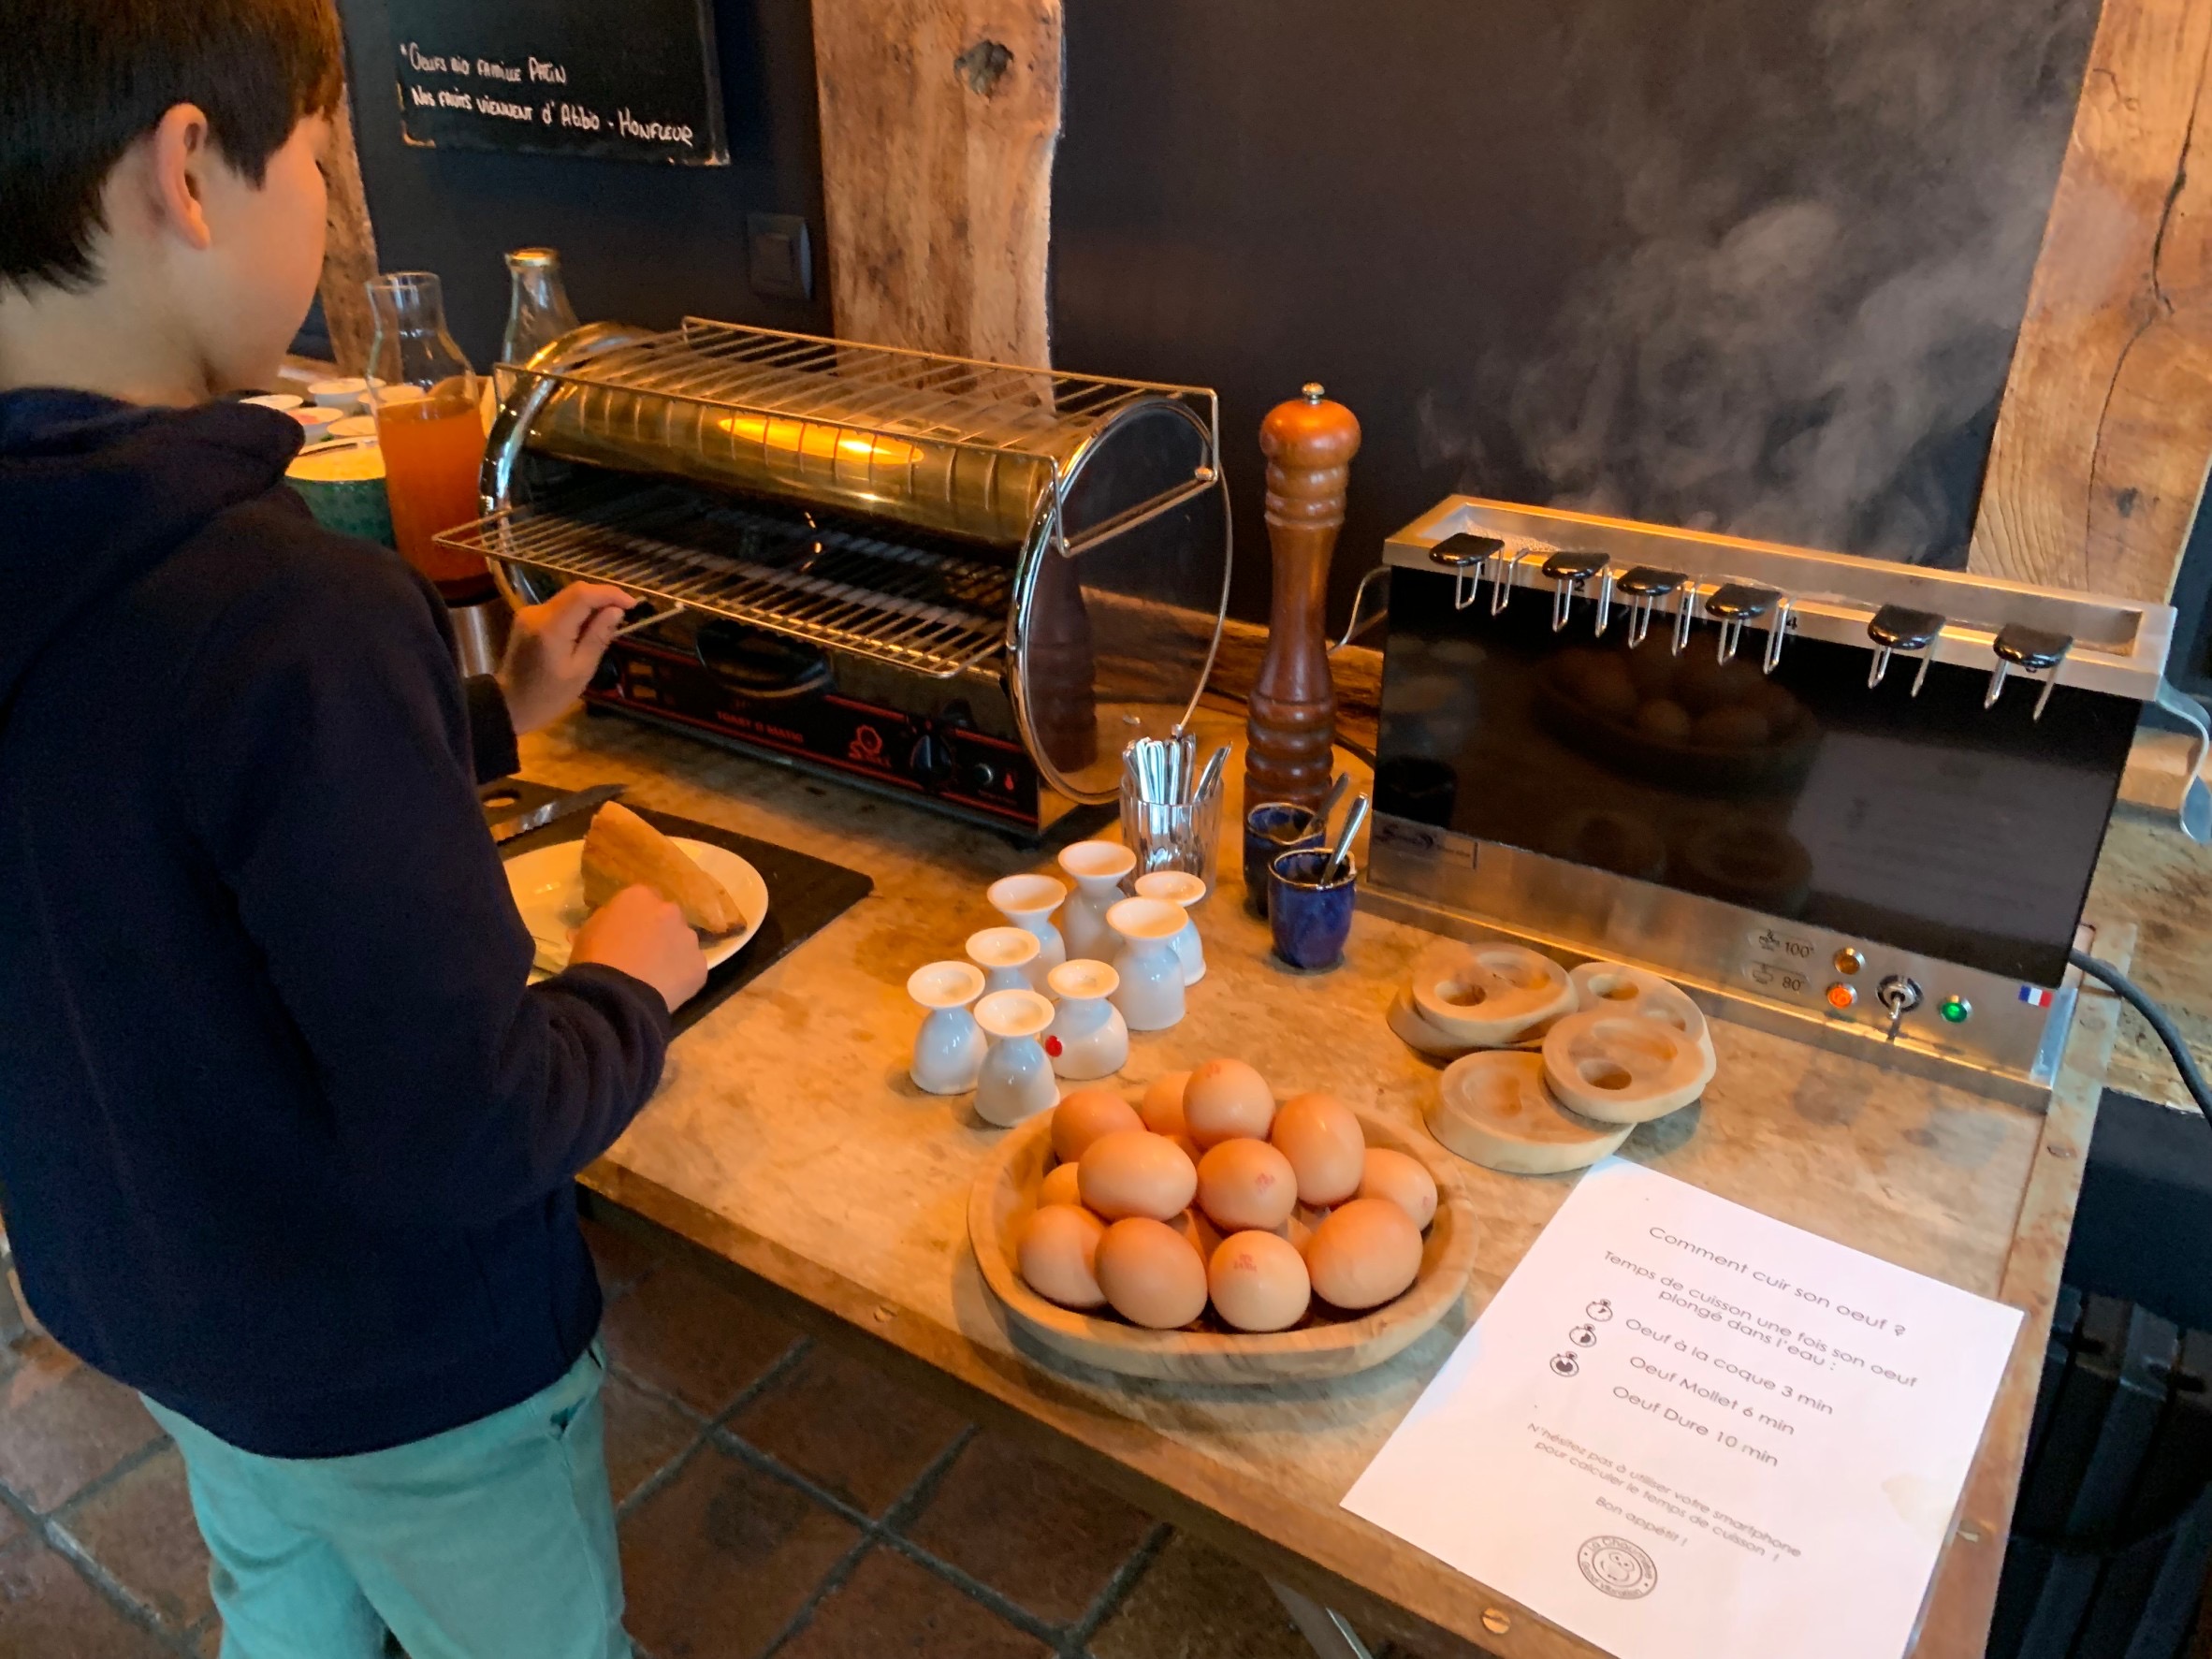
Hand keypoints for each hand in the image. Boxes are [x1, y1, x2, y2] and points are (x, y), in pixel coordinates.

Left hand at [496, 583, 636, 734]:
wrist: (509, 704)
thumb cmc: (548, 696)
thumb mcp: (581, 671)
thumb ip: (598, 637)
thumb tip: (616, 611)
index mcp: (551, 628)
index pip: (583, 595)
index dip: (610, 594)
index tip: (632, 604)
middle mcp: (537, 613)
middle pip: (575, 591)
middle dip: (603, 597)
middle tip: (625, 612)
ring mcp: (529, 613)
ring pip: (567, 597)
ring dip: (591, 604)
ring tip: (609, 622)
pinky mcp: (527, 617)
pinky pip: (558, 607)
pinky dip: (576, 612)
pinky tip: (587, 627)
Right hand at [569, 884, 708, 1011]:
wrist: (617, 996)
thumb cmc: (594, 959)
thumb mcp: (588, 930)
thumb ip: (608, 919)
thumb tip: (614, 924)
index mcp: (639, 896)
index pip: (643, 897)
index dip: (637, 915)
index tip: (628, 930)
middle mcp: (669, 910)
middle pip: (667, 916)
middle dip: (658, 930)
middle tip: (643, 952)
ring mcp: (688, 937)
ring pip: (682, 941)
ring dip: (672, 951)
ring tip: (655, 974)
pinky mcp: (700, 964)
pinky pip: (691, 966)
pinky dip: (681, 975)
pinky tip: (666, 989)